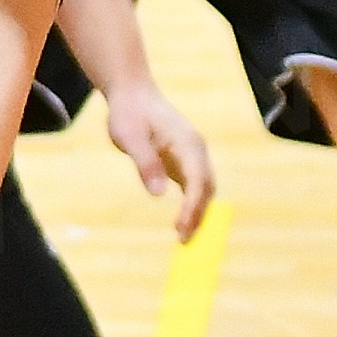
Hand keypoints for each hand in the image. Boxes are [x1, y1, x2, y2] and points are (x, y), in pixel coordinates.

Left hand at [102, 80, 215, 241]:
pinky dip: (193, 206)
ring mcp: (193, 155)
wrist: (132, 94)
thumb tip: (159, 194)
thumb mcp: (129, 137)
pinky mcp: (185, 161)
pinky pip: (195, 187)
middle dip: (199, 216)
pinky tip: (182, 223)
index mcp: (187, 143)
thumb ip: (145, 163)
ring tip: (184, 237)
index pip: (197, 181)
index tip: (180, 228)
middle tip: (184, 242)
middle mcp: (196, 150)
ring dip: (198, 213)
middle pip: (207, 188)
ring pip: (205, 190)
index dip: (192, 207)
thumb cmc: (129, 113)